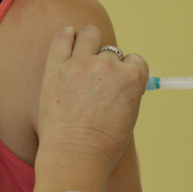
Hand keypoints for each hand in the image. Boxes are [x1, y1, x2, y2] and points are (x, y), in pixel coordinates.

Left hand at [32, 26, 148, 191]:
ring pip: (90, 34)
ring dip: (89, 42)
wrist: (75, 156)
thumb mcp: (129, 114)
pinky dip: (68, 35)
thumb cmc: (103, 142)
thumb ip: (127, 88)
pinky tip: (69, 38)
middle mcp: (109, 66)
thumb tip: (120, 70)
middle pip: (111, 52)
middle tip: (96, 82)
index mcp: (132, 77)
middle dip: (106, 64)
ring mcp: (81, 64)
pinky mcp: (57, 67)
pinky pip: (63, 36)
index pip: (135, 60)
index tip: (118, 83)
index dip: (127, 71)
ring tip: (83, 54)